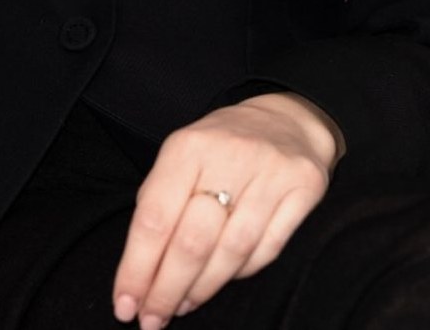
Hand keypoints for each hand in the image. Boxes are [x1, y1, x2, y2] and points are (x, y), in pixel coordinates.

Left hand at [111, 93, 341, 327]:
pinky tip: (222, 281)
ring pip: (232, 252)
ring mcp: (271, 171)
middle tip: (152, 319)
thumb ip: (161, 202)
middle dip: (166, 290)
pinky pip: (267, 249)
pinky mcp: (304, 188)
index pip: (155, 217)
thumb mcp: (183, 156)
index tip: (125, 304)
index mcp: (189, 146)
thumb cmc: (221, 147)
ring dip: (201, 289)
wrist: (287, 120)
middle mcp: (230, 154)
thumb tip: (137, 273)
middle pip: (193, 241)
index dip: (136, 268)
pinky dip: (241, 273)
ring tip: (182, 305)